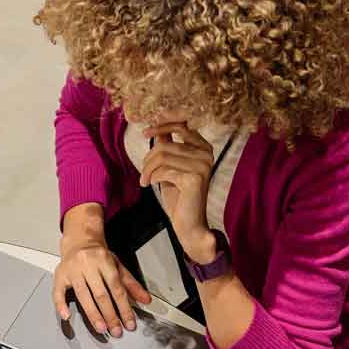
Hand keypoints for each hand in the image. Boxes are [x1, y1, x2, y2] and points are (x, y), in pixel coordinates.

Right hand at [54, 240, 151, 336]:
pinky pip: (58, 292)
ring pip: (83, 295)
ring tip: (101, 327)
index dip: (124, 308)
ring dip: (93, 314)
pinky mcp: (60, 275)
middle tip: (116, 330)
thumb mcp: (117, 266)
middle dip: (110, 315)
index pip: (117, 289)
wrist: (79, 240)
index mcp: (104, 261)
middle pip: (100, 294)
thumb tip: (145, 299)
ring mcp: (72, 271)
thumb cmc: (98, 256)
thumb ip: (131, 284)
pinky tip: (66, 316)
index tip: (129, 322)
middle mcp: (88, 265)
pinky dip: (61, 305)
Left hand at [139, 122, 217, 262]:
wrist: (189, 224)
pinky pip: (163, 170)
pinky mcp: (194, 178)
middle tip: (143, 173)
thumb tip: (156, 127)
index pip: (181, 126)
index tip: (144, 131)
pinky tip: (151, 184)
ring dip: (148, 169)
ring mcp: (202, 165)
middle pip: (165, 144)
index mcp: (203, 147)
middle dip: (148, 158)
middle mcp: (206, 153)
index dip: (162, 124)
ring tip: (145, 180)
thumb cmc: (179, 196)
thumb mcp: (171, 166)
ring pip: (162, 156)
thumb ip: (167, 146)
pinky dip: (153, 177)